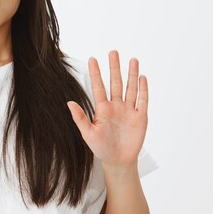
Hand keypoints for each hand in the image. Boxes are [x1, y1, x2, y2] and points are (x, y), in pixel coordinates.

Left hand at [67, 50, 148, 171]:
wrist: (118, 161)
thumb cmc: (101, 148)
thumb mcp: (88, 134)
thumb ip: (80, 118)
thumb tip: (69, 103)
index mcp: (102, 109)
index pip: (98, 87)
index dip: (96, 73)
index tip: (92, 59)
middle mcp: (116, 106)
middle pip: (115, 83)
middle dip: (114, 68)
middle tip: (113, 52)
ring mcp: (128, 111)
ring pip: (130, 88)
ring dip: (131, 74)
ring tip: (132, 60)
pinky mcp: (140, 117)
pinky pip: (142, 101)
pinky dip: (143, 90)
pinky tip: (142, 78)